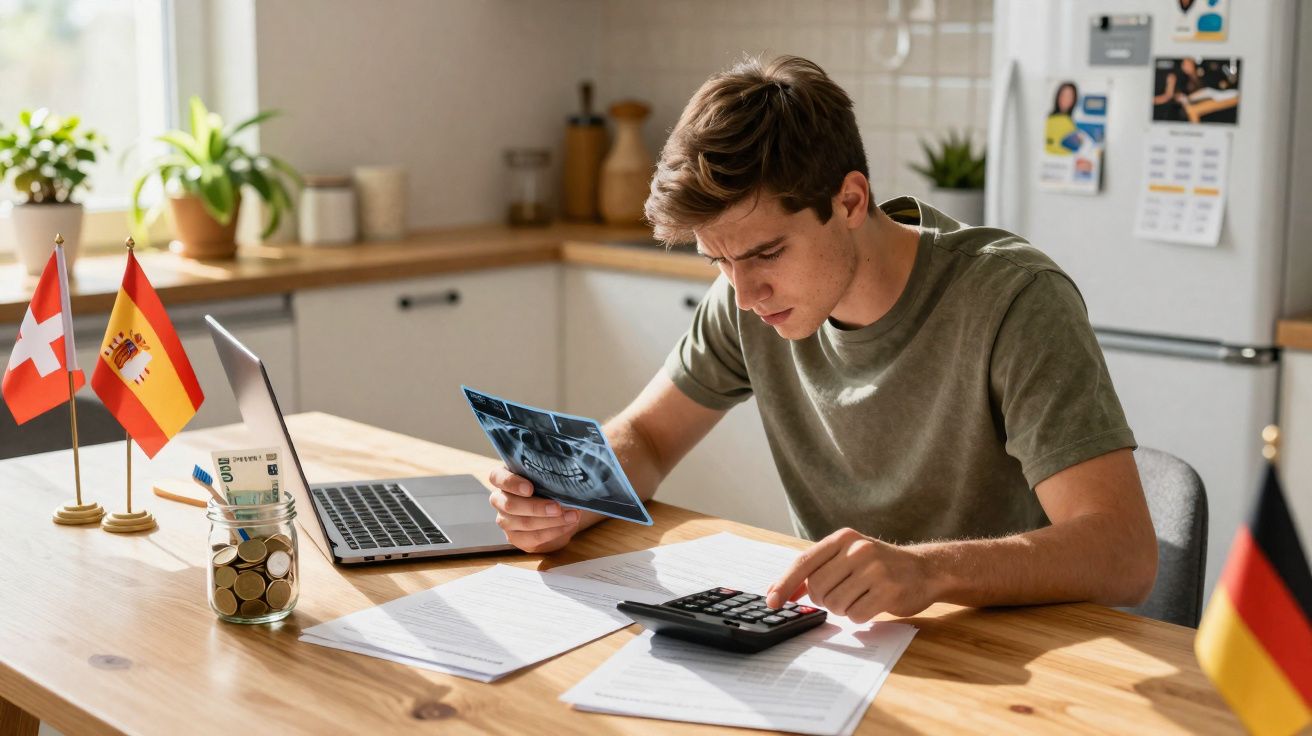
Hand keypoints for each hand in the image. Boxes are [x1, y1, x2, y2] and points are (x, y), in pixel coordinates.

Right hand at [487, 467, 579, 553]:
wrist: (557, 507)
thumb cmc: (550, 484)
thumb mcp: (548, 474)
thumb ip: (549, 473)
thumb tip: (566, 477)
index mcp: (503, 478)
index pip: (497, 477)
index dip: (511, 483)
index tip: (530, 488)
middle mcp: (500, 500)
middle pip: (510, 505)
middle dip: (537, 507)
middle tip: (558, 507)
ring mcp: (506, 520)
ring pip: (524, 523)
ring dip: (552, 521)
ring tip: (573, 516)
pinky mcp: (517, 538)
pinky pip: (534, 538)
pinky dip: (554, 531)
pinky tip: (569, 525)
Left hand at [765, 528, 934, 622]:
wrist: (925, 570)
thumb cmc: (879, 566)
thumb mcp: (847, 557)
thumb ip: (815, 570)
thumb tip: (777, 590)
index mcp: (843, 538)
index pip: (804, 562)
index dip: (784, 583)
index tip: (772, 601)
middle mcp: (858, 549)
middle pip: (817, 588)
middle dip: (823, 600)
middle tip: (841, 595)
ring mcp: (874, 569)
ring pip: (835, 604)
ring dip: (842, 609)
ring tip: (859, 597)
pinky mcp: (888, 590)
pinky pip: (855, 616)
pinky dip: (858, 616)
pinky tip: (871, 604)